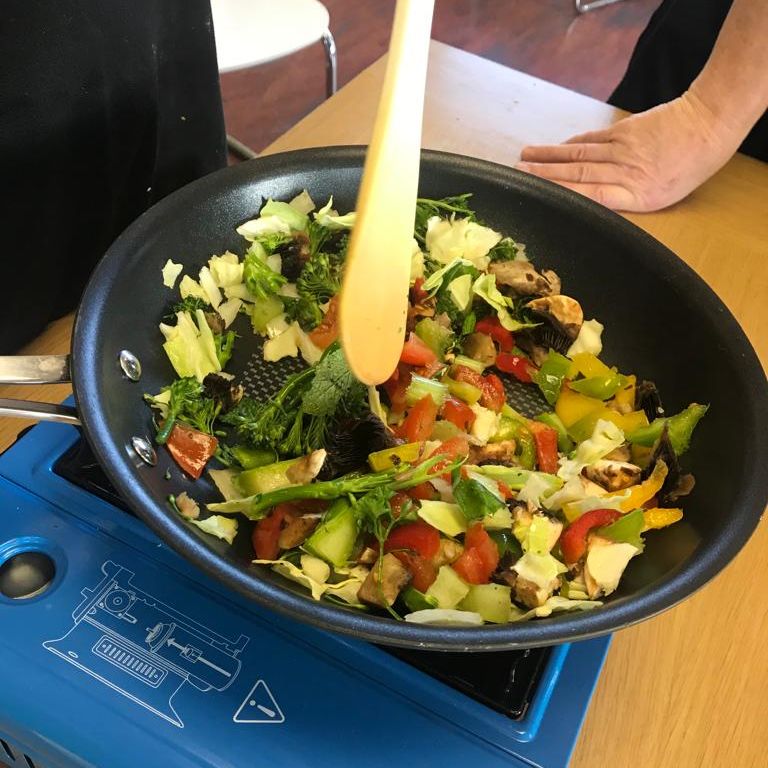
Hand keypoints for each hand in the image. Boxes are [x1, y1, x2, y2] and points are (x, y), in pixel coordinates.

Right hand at [515, 92, 742, 212]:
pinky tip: (555, 148)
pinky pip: (591, 139)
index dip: (560, 193)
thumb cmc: (688, 167)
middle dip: (544, 173)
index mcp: (633, 193)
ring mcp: (621, 148)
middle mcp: (623, 171)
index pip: (588, 194)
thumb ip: (626, 201)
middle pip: (576, 172)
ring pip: (578, 153)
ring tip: (524, 158)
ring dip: (549, 157)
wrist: (708, 125)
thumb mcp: (661, 197)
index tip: (537, 193)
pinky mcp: (623, 130)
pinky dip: (570, 143)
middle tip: (518, 173)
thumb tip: (592, 206)